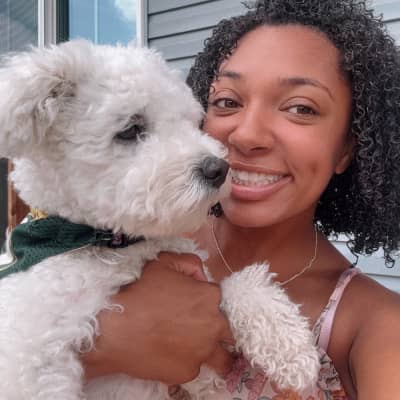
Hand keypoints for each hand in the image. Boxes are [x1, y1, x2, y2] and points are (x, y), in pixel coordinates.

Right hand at [81, 253, 234, 383]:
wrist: (115, 330)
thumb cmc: (139, 293)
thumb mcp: (163, 263)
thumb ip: (189, 262)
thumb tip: (201, 275)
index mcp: (210, 297)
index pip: (217, 297)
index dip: (204, 297)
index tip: (192, 300)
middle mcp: (213, 326)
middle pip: (228, 330)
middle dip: (219, 328)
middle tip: (202, 327)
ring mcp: (202, 352)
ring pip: (222, 358)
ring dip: (216, 353)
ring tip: (204, 352)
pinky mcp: (188, 372)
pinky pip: (194, 368)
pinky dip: (186, 362)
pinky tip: (170, 355)